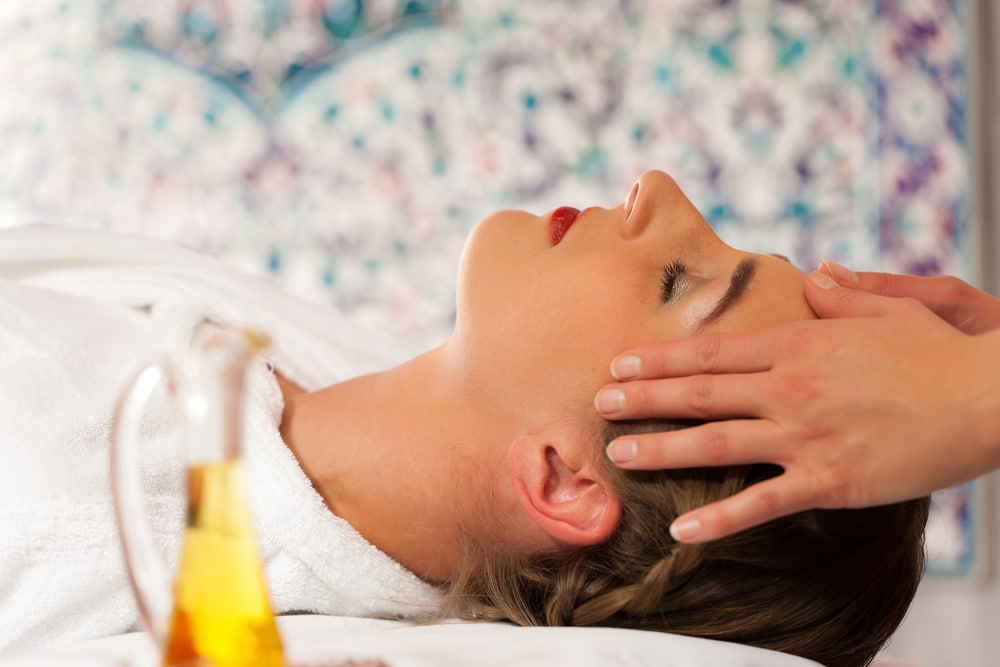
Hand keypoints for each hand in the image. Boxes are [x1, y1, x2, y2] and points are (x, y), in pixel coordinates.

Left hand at [596, 265, 999, 542]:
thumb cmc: (941, 351)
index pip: (712, 352)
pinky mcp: (830, 480)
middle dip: (643, 398)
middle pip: (699, 392)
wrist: (990, 395)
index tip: (620, 363)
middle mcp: (790, 387)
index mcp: (799, 343)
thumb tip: (814, 273)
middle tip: (597, 404)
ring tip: (617, 454)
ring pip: (716, 443)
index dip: (660, 359)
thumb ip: (844, 292)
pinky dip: (720, 520)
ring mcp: (806, 435)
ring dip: (662, 450)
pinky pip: (762, 504)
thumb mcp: (891, 306)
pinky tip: (681, 531)